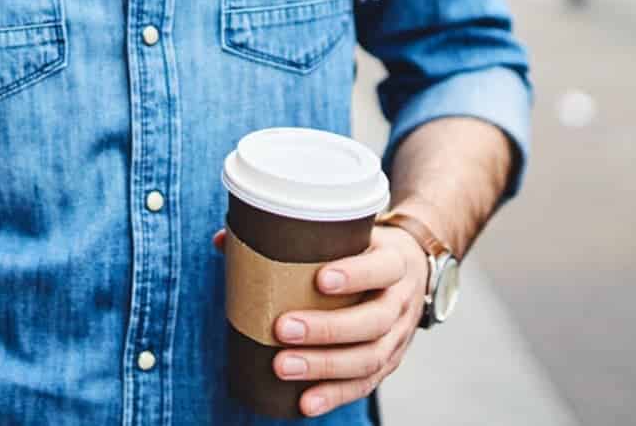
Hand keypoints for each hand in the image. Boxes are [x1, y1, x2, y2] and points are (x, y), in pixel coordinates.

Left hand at [212, 224, 429, 416]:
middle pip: (372, 321)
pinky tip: (305, 402)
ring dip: (324, 366)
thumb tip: (223, 241)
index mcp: (395, 262)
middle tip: (283, 328)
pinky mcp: (388, 362)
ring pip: (369, 358)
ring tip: (282, 366)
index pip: (382, 268)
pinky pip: (364, 384)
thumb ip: (292, 234)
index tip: (320, 279)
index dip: (356, 275)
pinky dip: (334, 395)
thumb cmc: (365, 249)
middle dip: (327, 328)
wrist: (411, 269)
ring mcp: (398, 337)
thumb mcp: (346, 232)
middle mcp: (400, 301)